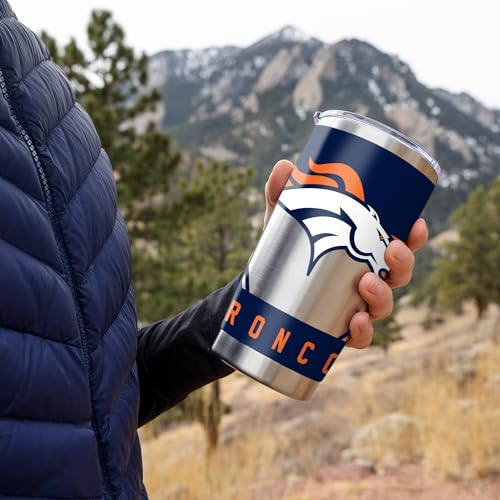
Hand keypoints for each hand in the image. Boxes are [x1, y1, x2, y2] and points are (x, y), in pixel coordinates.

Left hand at [264, 160, 427, 348]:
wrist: (260, 289)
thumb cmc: (284, 250)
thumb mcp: (283, 221)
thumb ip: (282, 194)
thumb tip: (285, 166)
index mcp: (362, 252)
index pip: (399, 244)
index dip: (415, 237)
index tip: (416, 224)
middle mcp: (365, 279)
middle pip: (399, 275)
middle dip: (403, 264)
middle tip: (393, 251)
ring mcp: (354, 306)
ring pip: (384, 305)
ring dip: (383, 296)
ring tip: (368, 283)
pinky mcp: (338, 330)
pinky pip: (360, 337)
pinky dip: (362, 332)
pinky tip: (354, 322)